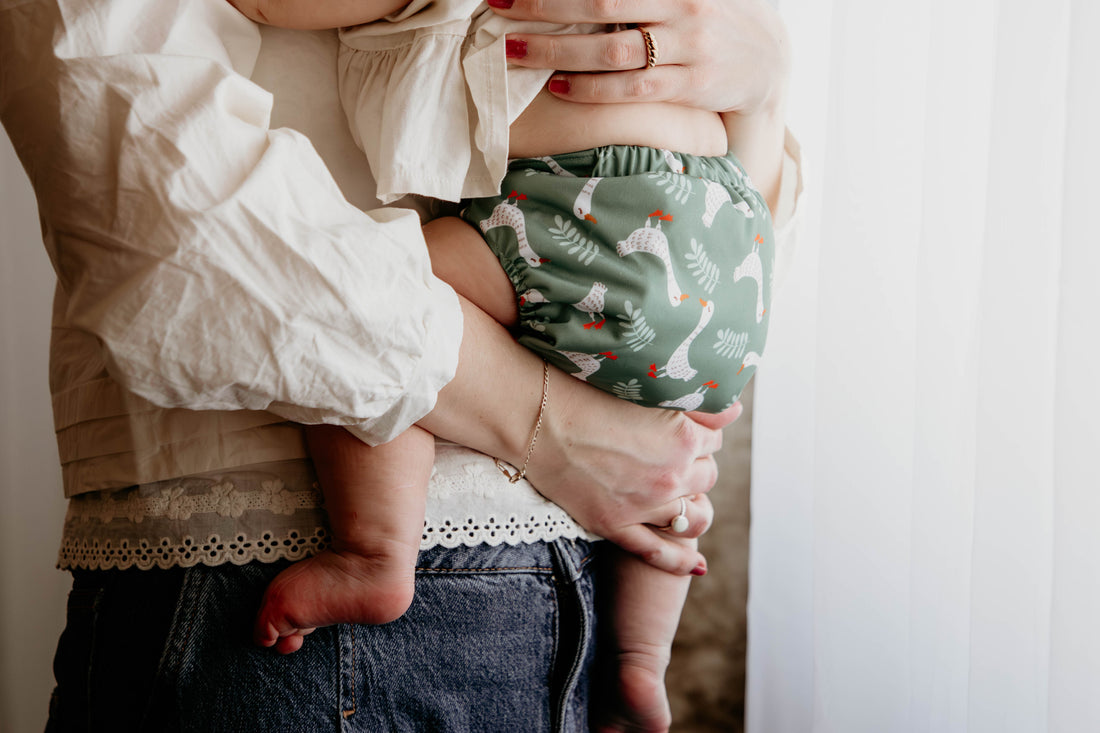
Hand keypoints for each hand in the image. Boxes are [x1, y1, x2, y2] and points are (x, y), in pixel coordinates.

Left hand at [491, 0, 789, 113]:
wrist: (769, 59)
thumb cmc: (712, 15)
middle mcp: (683, 8)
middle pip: (601, 3)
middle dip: (545, 6)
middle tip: (499, 6)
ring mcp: (689, 49)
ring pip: (612, 51)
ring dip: (558, 50)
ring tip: (514, 49)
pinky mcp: (692, 87)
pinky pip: (633, 89)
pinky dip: (593, 88)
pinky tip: (559, 85)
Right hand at [525, 376, 738, 574]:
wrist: (534, 414)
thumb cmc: (585, 390)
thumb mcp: (645, 388)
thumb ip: (694, 401)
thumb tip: (735, 408)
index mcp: (684, 438)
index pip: (714, 439)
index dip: (698, 432)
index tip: (681, 426)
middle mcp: (671, 476)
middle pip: (707, 476)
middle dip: (696, 465)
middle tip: (670, 451)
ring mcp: (643, 505)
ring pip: (693, 516)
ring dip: (694, 506)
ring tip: (684, 495)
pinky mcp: (615, 525)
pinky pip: (657, 552)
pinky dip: (682, 561)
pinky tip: (698, 565)